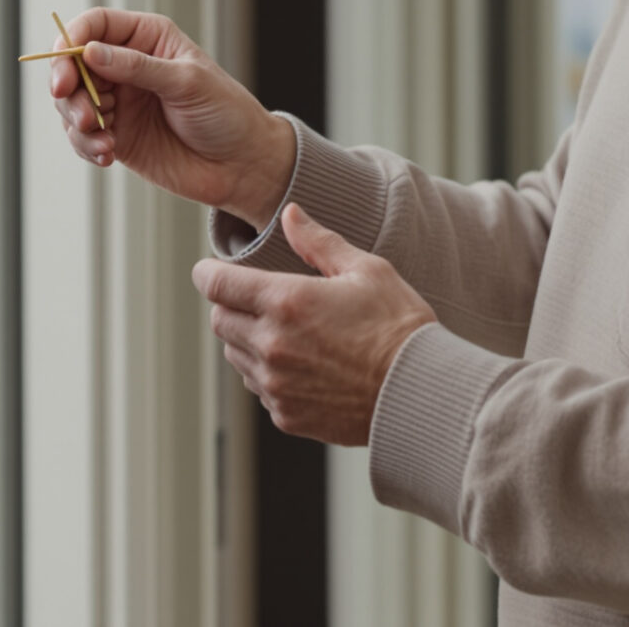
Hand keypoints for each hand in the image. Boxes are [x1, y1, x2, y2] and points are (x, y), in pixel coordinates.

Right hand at [49, 7, 295, 226]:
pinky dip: (86, 145)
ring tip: (103, 139)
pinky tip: (107, 155)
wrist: (243, 165)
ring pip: (71, 103)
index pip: (96, 25)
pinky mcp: (116, 136)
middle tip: (81, 113)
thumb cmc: (226, 113)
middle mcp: (126, 66)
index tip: (65, 65)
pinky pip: (83, 136)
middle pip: (73, 65)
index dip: (72, 39)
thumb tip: (89, 52)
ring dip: (77, 122)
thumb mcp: (186, 82)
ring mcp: (119, 102)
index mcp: (146, 38)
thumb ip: (137, 67)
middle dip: (68, 89)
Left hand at [192, 205, 436, 445]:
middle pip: (219, 321)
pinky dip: (269, 373)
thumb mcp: (366, 270)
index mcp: (286, 302)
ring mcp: (276, 384)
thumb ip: (318, 242)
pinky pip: (259, 388)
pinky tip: (303, 364)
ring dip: (248, 340)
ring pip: (235, 356)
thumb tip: (289, 214)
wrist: (420, 393)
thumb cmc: (399, 327)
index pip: (216, 284)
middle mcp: (271, 345)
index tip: (211, 270)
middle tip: (258, 299)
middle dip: (230, 305)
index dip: (208, 273)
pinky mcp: (286, 415)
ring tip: (288, 332)